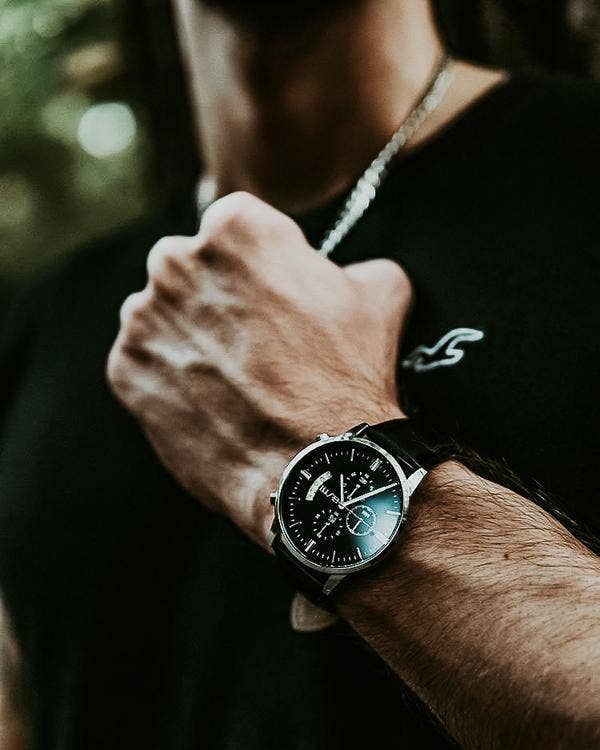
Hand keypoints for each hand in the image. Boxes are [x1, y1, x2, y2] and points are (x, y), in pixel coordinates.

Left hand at [107, 192, 410, 548]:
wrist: (311, 464)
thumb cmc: (347, 377)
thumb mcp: (380, 294)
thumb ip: (355, 263)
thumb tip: (345, 274)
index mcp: (235, 227)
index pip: (239, 228)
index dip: (265, 264)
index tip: (279, 297)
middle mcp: (175, 261)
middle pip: (192, 267)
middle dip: (220, 294)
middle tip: (257, 341)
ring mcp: (143, 319)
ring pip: (163, 314)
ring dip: (190, 334)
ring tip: (234, 377)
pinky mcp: (124, 370)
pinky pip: (145, 361)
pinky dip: (170, 376)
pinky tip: (210, 400)